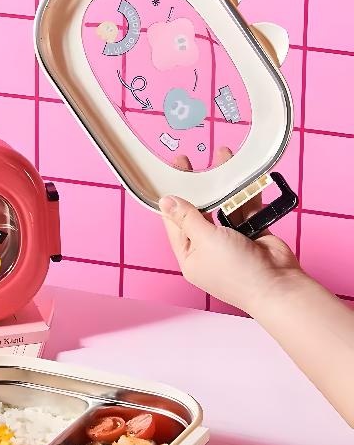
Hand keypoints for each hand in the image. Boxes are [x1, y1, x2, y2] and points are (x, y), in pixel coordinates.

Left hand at [160, 148, 302, 313]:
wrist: (279, 286)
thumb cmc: (237, 270)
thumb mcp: (205, 240)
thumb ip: (187, 218)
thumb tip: (166, 202)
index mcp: (189, 255)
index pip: (173, 223)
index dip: (171, 198)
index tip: (169, 175)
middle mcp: (207, 248)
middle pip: (198, 212)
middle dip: (196, 187)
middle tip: (190, 163)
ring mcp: (230, 241)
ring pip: (223, 207)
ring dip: (224, 187)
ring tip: (221, 159)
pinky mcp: (252, 234)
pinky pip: (245, 210)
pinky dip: (245, 195)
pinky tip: (243, 178)